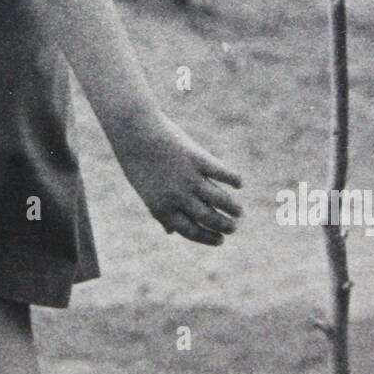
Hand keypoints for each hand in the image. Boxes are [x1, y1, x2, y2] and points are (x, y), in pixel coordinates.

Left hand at [122, 116, 242, 245]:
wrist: (134, 132)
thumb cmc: (138, 163)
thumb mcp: (145, 192)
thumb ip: (159, 212)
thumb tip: (170, 232)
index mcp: (162, 208)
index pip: (191, 231)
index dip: (208, 238)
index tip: (220, 240)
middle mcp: (177, 196)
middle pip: (207, 217)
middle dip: (224, 226)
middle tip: (233, 227)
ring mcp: (188, 177)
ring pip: (219, 199)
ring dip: (232, 208)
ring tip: (239, 212)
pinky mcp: (197, 158)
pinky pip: (221, 172)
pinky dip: (233, 179)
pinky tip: (239, 184)